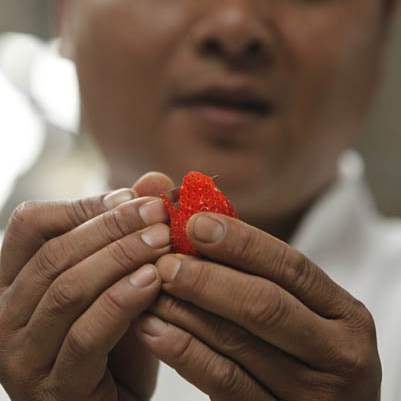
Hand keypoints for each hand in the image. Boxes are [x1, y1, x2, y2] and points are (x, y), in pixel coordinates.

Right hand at [0, 172, 172, 400]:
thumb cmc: (118, 335)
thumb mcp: (123, 277)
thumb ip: (134, 229)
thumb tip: (155, 181)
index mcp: (16, 280)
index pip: (32, 223)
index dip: (85, 205)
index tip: (134, 199)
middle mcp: (6, 315)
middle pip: (54, 253)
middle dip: (112, 227)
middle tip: (159, 214)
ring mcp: (23, 355)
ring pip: (67, 289)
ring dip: (121, 257)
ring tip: (163, 240)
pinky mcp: (54, 388)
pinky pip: (85, 334)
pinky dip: (122, 300)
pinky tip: (154, 281)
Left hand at [136, 213, 381, 400]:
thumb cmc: (306, 348)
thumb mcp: (303, 310)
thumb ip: (264, 273)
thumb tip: (205, 223)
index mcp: (345, 315)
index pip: (291, 267)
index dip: (241, 242)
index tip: (196, 224)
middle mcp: (338, 355)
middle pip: (265, 305)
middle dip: (208, 279)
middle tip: (166, 262)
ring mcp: (310, 395)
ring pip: (237, 343)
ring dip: (186, 311)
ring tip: (151, 290)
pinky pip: (222, 381)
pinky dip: (183, 352)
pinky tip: (153, 330)